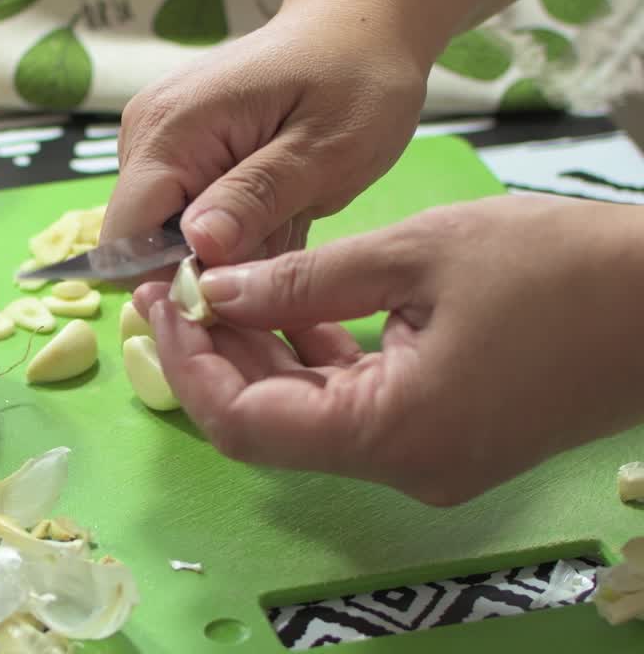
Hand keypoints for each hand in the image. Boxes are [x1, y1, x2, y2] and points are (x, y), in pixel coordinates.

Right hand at [102, 0, 427, 273]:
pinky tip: (274, 208)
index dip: (173, 281)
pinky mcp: (171, 149)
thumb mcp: (324, 150)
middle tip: (282, 243)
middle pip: (142, 244)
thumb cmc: (354, 82)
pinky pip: (181, 214)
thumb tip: (199, 247)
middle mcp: (143, 134)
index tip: (240, 290)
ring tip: (285, 219)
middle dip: (208, 266)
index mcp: (170, 131)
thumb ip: (258, 198)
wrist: (357, 27)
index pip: (126, 241)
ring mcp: (153, 140)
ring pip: (164, 236)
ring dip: (224, 249)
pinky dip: (228, 229)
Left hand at [136, 195, 643, 505]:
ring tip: (222, 284)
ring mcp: (426, 458)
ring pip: (310, 414)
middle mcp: (401, 465)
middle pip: (271, 423)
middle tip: (178, 284)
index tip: (160, 300)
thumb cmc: (559, 267)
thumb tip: (213, 291)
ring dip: (263, 354)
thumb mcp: (415, 254)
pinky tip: (292, 305)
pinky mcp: (446, 437)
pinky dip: (318, 360)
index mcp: (389, 433)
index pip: (245, 424)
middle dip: (218, 353)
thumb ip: (301, 282)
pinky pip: (356, 406)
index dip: (189, 364)